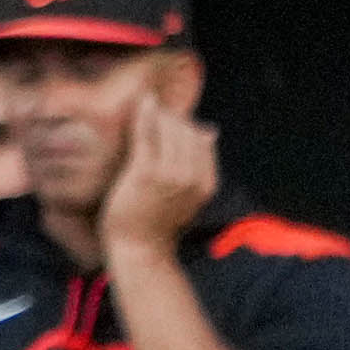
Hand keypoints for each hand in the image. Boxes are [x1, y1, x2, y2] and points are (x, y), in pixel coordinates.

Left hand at [96, 92, 217, 264]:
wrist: (138, 247)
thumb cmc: (158, 219)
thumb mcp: (188, 195)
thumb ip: (200, 166)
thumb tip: (211, 130)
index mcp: (207, 183)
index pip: (203, 140)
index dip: (187, 124)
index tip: (170, 117)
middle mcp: (193, 178)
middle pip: (188, 131)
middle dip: (173, 117)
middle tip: (156, 107)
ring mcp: (170, 175)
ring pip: (170, 130)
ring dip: (159, 113)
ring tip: (148, 104)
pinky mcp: (146, 173)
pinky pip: (148, 135)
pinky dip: (146, 115)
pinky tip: (142, 103)